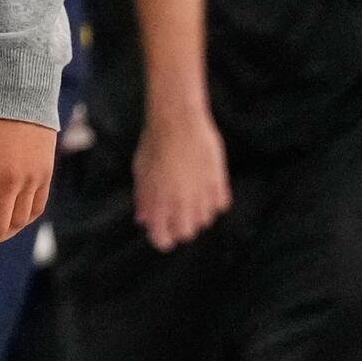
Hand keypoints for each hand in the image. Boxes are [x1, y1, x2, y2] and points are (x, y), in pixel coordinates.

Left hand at [130, 98, 230, 251]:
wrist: (177, 120)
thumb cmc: (154, 143)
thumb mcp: (140, 172)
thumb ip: (143, 199)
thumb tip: (143, 219)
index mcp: (158, 204)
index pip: (163, 240)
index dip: (161, 238)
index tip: (162, 232)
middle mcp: (181, 204)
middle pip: (187, 234)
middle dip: (180, 226)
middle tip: (177, 213)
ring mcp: (202, 195)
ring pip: (205, 220)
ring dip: (198, 212)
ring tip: (191, 194)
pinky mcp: (218, 183)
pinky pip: (220, 205)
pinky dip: (214, 200)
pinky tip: (206, 187)